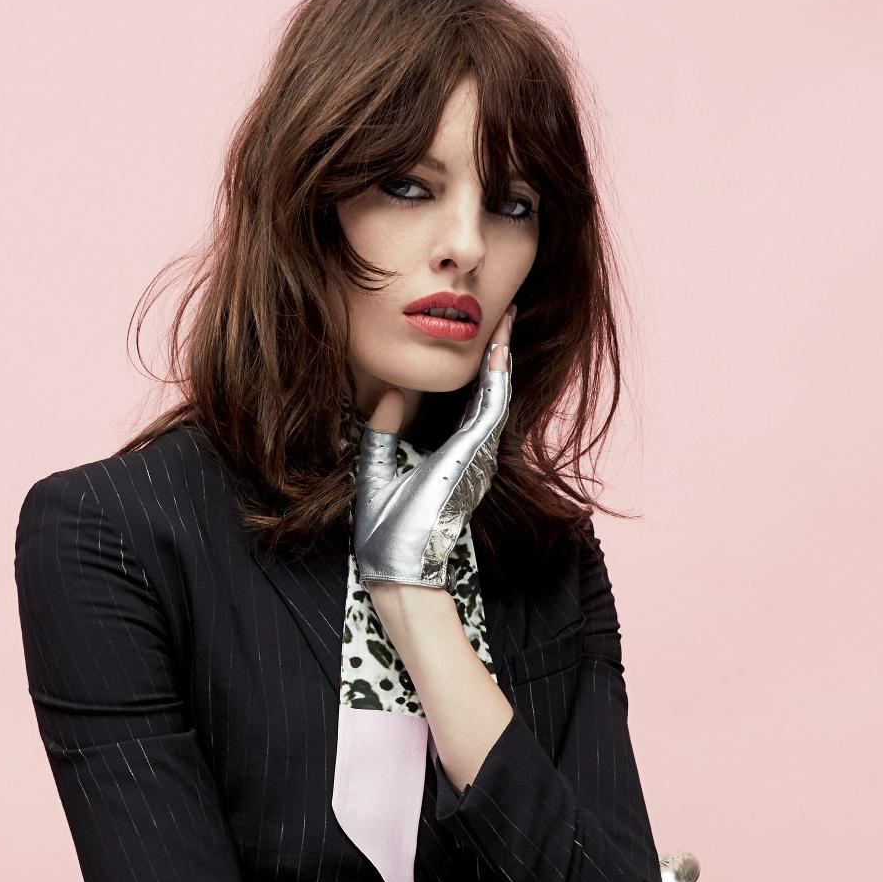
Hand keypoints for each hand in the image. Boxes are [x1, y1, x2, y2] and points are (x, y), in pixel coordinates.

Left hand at [353, 305, 513, 589]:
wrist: (396, 567)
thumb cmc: (386, 534)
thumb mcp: (376, 470)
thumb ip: (382, 432)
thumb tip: (389, 394)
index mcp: (449, 457)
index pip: (469, 405)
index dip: (477, 371)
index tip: (480, 338)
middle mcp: (471, 455)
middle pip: (490, 394)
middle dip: (498, 353)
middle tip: (505, 314)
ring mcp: (477, 456)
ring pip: (496, 396)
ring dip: (502, 356)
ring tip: (506, 319)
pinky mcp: (474, 457)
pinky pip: (492, 409)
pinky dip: (496, 378)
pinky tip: (499, 349)